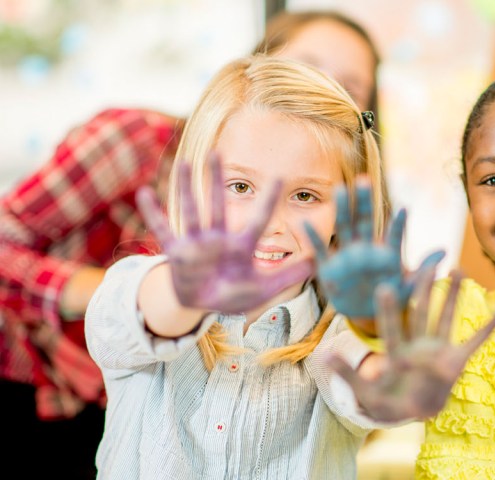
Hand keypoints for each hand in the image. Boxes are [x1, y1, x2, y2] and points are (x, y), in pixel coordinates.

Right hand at [136, 152, 312, 313]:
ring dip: (186, 189)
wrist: (205, 305)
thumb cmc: (235, 294)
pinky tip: (144, 193)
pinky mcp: (177, 253)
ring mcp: (196, 244)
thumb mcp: (265, 289)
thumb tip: (320, 262)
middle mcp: (218, 238)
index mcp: (241, 246)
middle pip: (219, 205)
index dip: (268, 200)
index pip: (258, 219)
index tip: (279, 176)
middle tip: (217, 152)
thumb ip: (289, 276)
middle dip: (217, 179)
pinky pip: (163, 230)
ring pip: (191, 211)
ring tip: (185, 163)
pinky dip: (153, 213)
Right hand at [305, 179, 443, 318]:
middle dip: (365, 201)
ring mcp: (346, 256)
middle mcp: (366, 250)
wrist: (364, 313)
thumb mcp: (408, 289)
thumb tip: (445, 252)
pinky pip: (320, 250)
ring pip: (344, 228)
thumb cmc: (388, 298)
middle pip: (365, 222)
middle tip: (364, 180)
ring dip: (342, 210)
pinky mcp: (330, 269)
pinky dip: (313, 238)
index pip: (394, 236)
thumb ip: (424, 272)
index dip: (398, 225)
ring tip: (340, 189)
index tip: (404, 210)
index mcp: (386, 255)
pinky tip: (304, 222)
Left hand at [327, 268, 494, 421]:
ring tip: (458, 269)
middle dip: (423, 289)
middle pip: (421, 311)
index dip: (389, 309)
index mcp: (396, 351)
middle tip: (426, 263)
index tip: (386, 285)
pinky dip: (488, 328)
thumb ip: (348, 374)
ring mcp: (437, 350)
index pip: (392, 327)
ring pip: (446, 317)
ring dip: (453, 295)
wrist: (409, 411)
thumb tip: (323, 355)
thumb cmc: (386, 401)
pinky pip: (474, 342)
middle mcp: (417, 344)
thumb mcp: (366, 392)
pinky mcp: (455, 361)